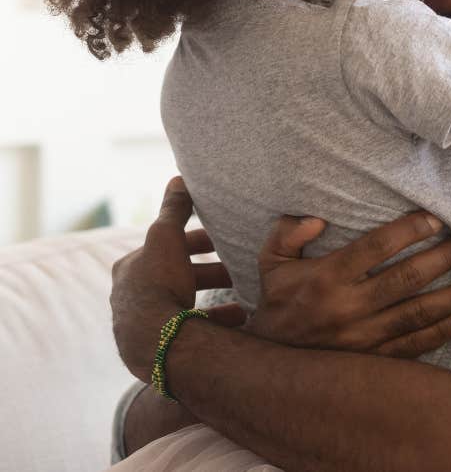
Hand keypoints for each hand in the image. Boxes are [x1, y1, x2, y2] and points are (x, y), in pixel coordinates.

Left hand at [110, 177, 244, 381]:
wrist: (155, 341)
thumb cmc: (158, 284)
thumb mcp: (166, 237)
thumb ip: (174, 209)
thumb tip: (178, 178)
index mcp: (130, 268)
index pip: (167, 247)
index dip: (196, 241)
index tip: (222, 241)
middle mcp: (131, 296)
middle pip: (178, 276)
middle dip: (209, 271)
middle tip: (237, 269)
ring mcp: (143, 325)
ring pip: (186, 303)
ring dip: (215, 298)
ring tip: (243, 295)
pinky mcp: (159, 347)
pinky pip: (192, 329)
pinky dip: (216, 321)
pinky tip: (238, 318)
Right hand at [245, 212, 450, 357]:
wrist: (268, 367)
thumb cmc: (277, 304)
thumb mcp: (270, 263)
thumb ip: (287, 233)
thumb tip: (317, 220)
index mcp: (327, 277)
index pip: (376, 247)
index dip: (409, 230)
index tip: (435, 220)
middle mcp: (349, 307)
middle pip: (406, 279)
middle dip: (442, 259)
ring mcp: (364, 338)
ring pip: (417, 313)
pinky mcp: (373, 361)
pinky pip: (414, 345)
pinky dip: (441, 331)